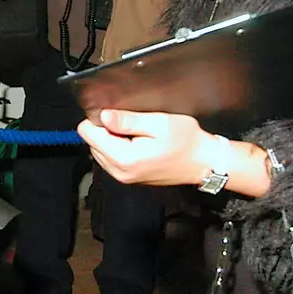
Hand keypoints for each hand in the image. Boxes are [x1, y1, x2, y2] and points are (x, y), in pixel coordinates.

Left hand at [76, 110, 217, 186]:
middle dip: (106, 130)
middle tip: (133, 124)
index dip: (100, 119)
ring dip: (112, 139)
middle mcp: (120, 172)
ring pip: (100, 151)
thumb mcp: (159, 123)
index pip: (89, 134)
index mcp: (125, 159)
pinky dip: (119, 148)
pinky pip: (111, 159)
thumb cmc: (187, 142)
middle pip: (93, 143)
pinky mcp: (128, 178)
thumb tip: (103, 116)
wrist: (204, 162)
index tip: (118, 115)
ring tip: (138, 134)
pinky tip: (138, 143)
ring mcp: (124, 177)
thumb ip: (128, 120)